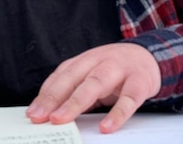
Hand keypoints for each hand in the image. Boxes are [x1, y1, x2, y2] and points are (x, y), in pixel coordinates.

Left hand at [26, 43, 160, 132]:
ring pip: (96, 83)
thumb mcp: (92, 74)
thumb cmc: (115, 69)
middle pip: (74, 78)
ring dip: (77, 101)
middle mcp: (99, 61)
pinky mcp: (140, 81)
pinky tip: (107, 127)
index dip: (45, 94)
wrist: (149, 56)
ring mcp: (120, 69)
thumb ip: (73, 89)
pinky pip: (129, 99)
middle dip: (55, 97)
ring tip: (63, 119)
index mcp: (85, 60)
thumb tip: (48, 112)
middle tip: (41, 117)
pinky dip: (118, 113)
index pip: (61, 76)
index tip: (33, 113)